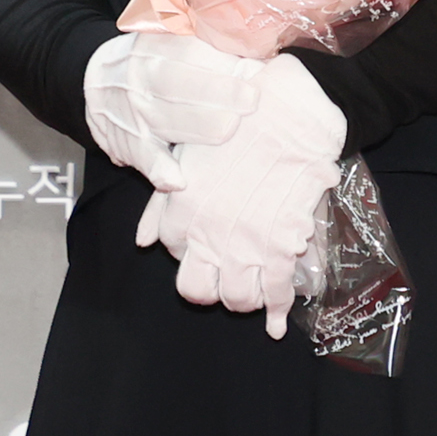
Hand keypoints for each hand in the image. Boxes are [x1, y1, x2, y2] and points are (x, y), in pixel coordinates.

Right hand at [82, 30, 270, 187]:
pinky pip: (145, 158)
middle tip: (253, 102)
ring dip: (203, 128)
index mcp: (156, 46)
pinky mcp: (130, 144)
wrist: (96, 81)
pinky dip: (161, 171)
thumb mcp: (170, 37)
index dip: (224, 64)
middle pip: (182, 86)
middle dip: (221, 96)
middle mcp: (141, 77)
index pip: (191, 52)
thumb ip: (208, 44)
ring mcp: (135, 113)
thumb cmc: (151, 60)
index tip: (256, 72)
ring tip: (232, 129)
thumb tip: (258, 58)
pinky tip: (179, 181)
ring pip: (170, 122)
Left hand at [138, 55, 345, 337]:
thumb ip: (161, 204)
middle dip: (210, 288)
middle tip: (224, 277)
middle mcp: (207, 234)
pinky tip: (276, 324)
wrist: (292, 110)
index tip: (207, 242)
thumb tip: (144, 243)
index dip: (190, 250)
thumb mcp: (188, 154)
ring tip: (253, 287)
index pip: (174, 252)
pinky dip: (277, 313)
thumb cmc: (239, 122)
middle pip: (196, 290)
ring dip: (243, 298)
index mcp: (182, 209)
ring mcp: (245, 246)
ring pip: (236, 298)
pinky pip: (277, 293)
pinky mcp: (282, 248)